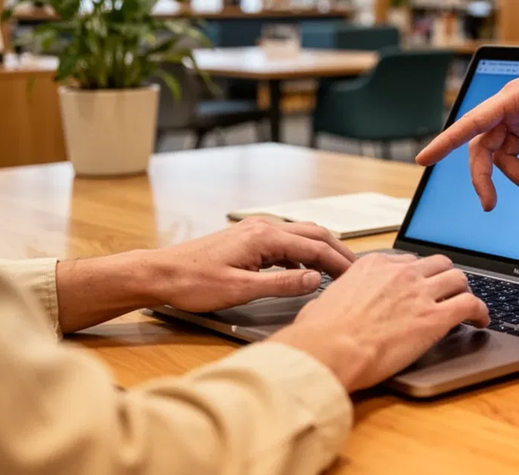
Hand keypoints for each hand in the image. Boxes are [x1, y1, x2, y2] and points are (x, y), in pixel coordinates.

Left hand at [144, 218, 356, 312]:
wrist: (160, 274)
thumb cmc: (194, 283)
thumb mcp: (241, 290)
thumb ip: (282, 285)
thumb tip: (315, 280)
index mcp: (265, 237)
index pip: (316, 247)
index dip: (340, 263)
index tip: (358, 276)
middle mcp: (263, 227)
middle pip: (314, 233)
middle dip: (338, 251)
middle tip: (357, 270)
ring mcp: (255, 231)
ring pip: (300, 236)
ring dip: (322, 250)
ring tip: (338, 270)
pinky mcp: (248, 239)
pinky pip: (286, 242)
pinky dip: (303, 253)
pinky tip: (304, 271)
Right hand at [271, 253, 488, 391]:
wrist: (329, 349)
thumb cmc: (320, 333)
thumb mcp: (326, 300)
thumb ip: (342, 296)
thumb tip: (335, 306)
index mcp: (374, 265)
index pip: (408, 261)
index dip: (418, 275)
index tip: (420, 286)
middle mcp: (401, 273)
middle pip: (438, 264)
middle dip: (445, 277)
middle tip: (447, 293)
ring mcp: (420, 293)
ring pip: (459, 279)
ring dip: (464, 291)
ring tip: (467, 306)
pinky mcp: (435, 317)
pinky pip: (470, 305)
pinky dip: (480, 311)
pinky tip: (481, 321)